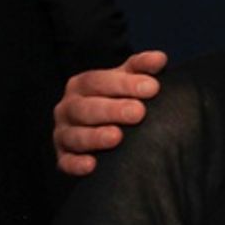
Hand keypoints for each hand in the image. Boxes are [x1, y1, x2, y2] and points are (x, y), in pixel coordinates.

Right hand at [54, 50, 167, 175]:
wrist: (104, 126)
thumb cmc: (120, 98)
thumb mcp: (129, 79)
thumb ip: (142, 67)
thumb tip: (160, 58)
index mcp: (83, 84)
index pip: (99, 81)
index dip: (125, 83)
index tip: (152, 87)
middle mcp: (68, 107)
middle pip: (86, 107)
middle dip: (112, 110)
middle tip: (139, 112)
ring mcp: (64, 133)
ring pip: (74, 135)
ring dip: (95, 137)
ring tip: (117, 137)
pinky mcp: (64, 157)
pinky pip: (66, 162)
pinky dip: (76, 165)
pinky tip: (92, 165)